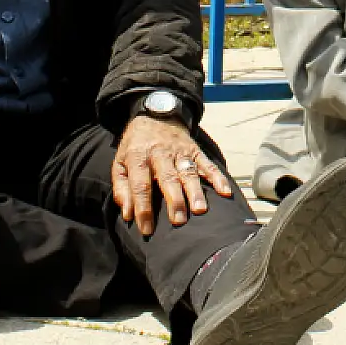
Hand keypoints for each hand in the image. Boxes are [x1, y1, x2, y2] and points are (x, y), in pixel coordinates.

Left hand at [112, 115, 234, 236]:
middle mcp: (160, 153)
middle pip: (167, 178)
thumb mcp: (120, 162)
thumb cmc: (136, 145)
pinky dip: (217, 177)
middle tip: (178, 221)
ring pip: (188, 172)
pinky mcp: (195, 150)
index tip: (147, 230)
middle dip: (174, 200)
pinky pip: (207, 164)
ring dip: (195, 191)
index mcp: (138, 157)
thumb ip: (121, 188)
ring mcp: (180, 151)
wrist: (156, 115)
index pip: (140, 185)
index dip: (143, 208)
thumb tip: (128, 213)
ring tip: (200, 209)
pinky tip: (225, 191)